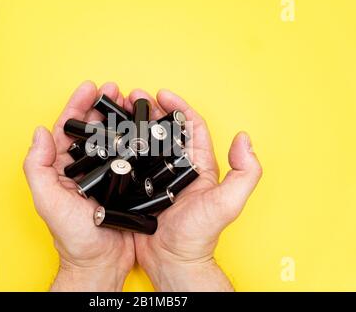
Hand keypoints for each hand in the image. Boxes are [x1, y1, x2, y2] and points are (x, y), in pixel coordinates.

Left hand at [23, 81, 134, 290]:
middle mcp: (85, 168)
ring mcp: (106, 175)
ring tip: (133, 103)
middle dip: (105, 106)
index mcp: (64, 168)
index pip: (70, 129)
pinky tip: (146, 130)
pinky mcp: (126, 184)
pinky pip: (132, 157)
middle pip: (95, 129)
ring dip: (122, 119)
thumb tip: (40, 133)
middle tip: (117, 89)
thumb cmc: (73, 237)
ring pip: (115, 140)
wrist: (100, 262)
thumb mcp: (48, 201)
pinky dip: (138, 142)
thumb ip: (38, 167)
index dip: (78, 106)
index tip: (90, 87)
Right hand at [130, 89, 262, 290]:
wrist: (173, 261)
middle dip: (151, 111)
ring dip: (135, 126)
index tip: (163, 94)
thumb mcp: (228, 203)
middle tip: (134, 98)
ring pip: (146, 144)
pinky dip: (121, 149)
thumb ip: (244, 173)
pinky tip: (111, 140)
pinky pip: (130, 163)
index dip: (179, 107)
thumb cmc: (199, 236)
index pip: (191, 127)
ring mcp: (157, 178)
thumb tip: (244, 139)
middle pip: (165, 130)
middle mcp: (178, 168)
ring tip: (119, 112)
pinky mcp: (139, 188)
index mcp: (199, 166)